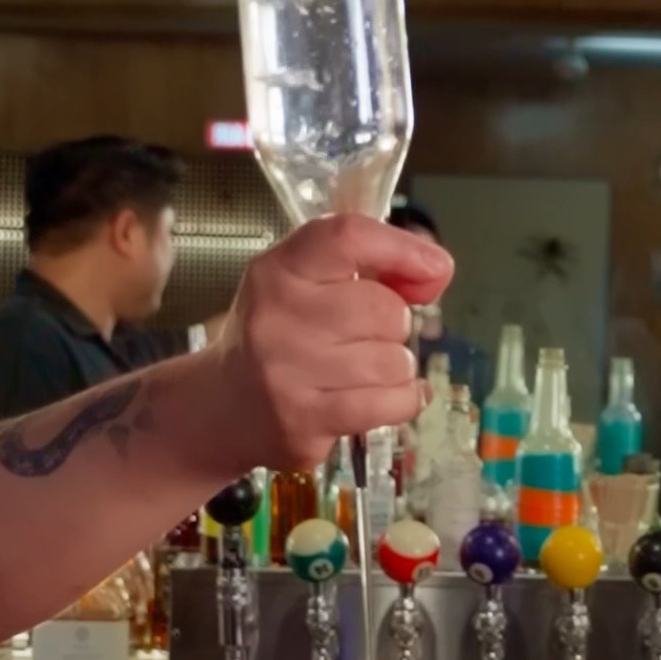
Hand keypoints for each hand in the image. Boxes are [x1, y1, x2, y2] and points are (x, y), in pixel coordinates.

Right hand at [208, 214, 452, 467]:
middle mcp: (277, 317)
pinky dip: (403, 399)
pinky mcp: (305, 421)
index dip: (402, 249)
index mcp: (278, 270)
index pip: (348, 238)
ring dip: (395, 367)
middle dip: (394, 324)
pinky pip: (391, 403)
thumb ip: (371, 266)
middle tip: (367, 335)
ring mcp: (287, 373)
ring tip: (363, 370)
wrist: (222, 406)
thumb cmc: (278, 334)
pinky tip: (385, 396)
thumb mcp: (305, 283)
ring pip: (394, 361)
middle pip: (385, 309)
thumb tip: (437, 271)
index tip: (434, 268)